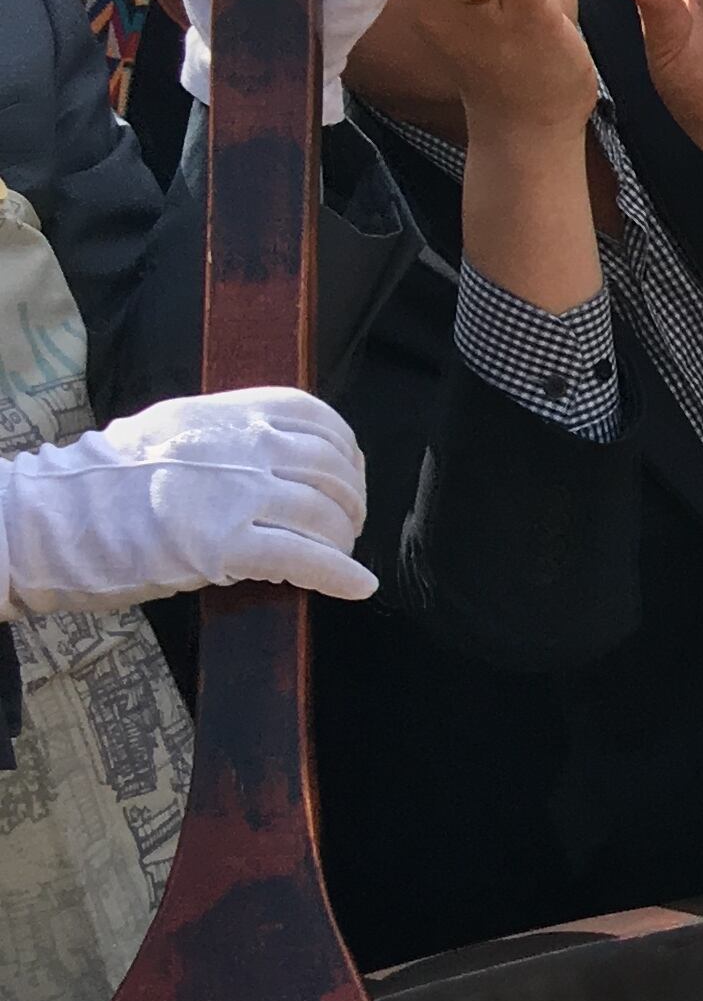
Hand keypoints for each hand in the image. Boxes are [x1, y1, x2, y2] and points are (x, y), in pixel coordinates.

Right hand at [0, 387, 375, 618]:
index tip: (348, 472)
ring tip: (340, 555)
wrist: (45, 519)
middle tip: (346, 525)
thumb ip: (221, 436)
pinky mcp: (222, 545)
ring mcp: (232, 493)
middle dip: (349, 500)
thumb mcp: (164, 431)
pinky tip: (358, 586)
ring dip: (343, 539)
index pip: (312, 414)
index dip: (343, 446)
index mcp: (221, 414)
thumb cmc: (97, 485)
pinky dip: (341, 574)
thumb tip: (273, 452)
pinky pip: (305, 558)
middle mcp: (237, 445)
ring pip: (323, 513)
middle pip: (329, 468)